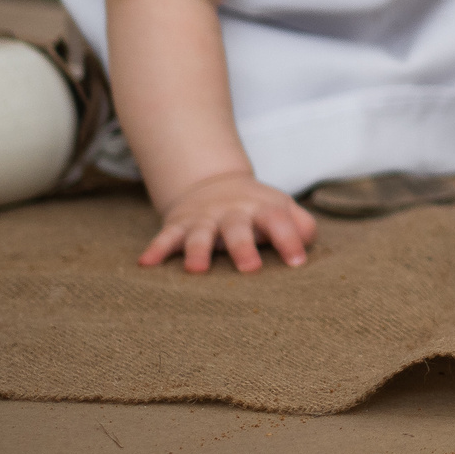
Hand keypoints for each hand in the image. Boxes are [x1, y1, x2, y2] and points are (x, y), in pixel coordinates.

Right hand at [140, 170, 317, 272]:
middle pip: (238, 227)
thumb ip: (301, 225)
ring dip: (197, 250)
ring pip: (200, 234)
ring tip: (196, 269)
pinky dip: (156, 249)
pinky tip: (146, 263)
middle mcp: (233, 212)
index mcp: (262, 208)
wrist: (215, 184)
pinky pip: (165, 236)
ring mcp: (204, 218)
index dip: (289, 240)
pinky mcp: (179, 225)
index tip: (297, 263)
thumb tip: (308, 241)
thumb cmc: (256, 209)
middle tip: (251, 269)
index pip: (279, 221)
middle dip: (243, 247)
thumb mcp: (282, 208)